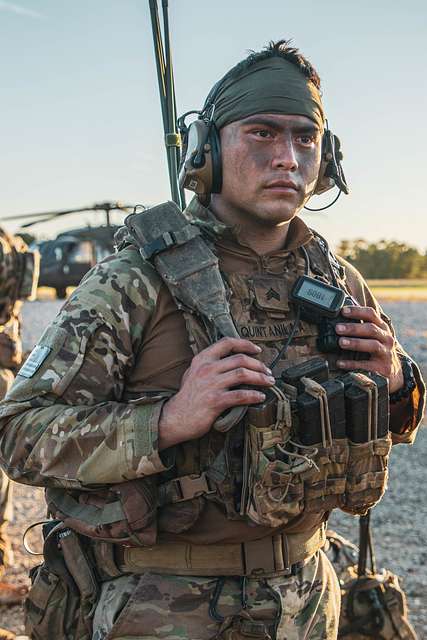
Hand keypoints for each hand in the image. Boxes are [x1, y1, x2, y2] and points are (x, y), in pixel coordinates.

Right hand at [158, 337, 274, 449]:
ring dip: (260, 378)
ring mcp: (211, 385)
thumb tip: (229, 361)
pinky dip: (254, 395)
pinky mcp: (215, 401)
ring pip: (243, 374)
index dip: (245, 344)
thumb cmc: (186, 397)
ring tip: (269, 383)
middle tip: (268, 372)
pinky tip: (260, 397)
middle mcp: (207, 369)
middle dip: (259, 365)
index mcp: (202, 359)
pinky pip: (241, 395)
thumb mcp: (192, 373)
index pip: (227, 343)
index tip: (258, 350)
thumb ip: (208, 364)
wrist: (174, 418)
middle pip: (240, 359)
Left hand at [335, 305, 403, 392]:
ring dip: (355, 343)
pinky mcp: (383, 368)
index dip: (357, 311)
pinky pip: (367, 365)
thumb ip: (360, 326)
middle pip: (371, 329)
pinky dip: (352, 364)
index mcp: (382, 327)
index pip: (371, 314)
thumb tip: (339, 314)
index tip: (343, 310)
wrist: (393, 371)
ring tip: (340, 342)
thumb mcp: (373, 336)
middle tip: (338, 328)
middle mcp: (386, 338)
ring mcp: (386, 353)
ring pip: (372, 345)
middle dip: (354, 328)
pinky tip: (340, 363)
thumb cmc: (377, 349)